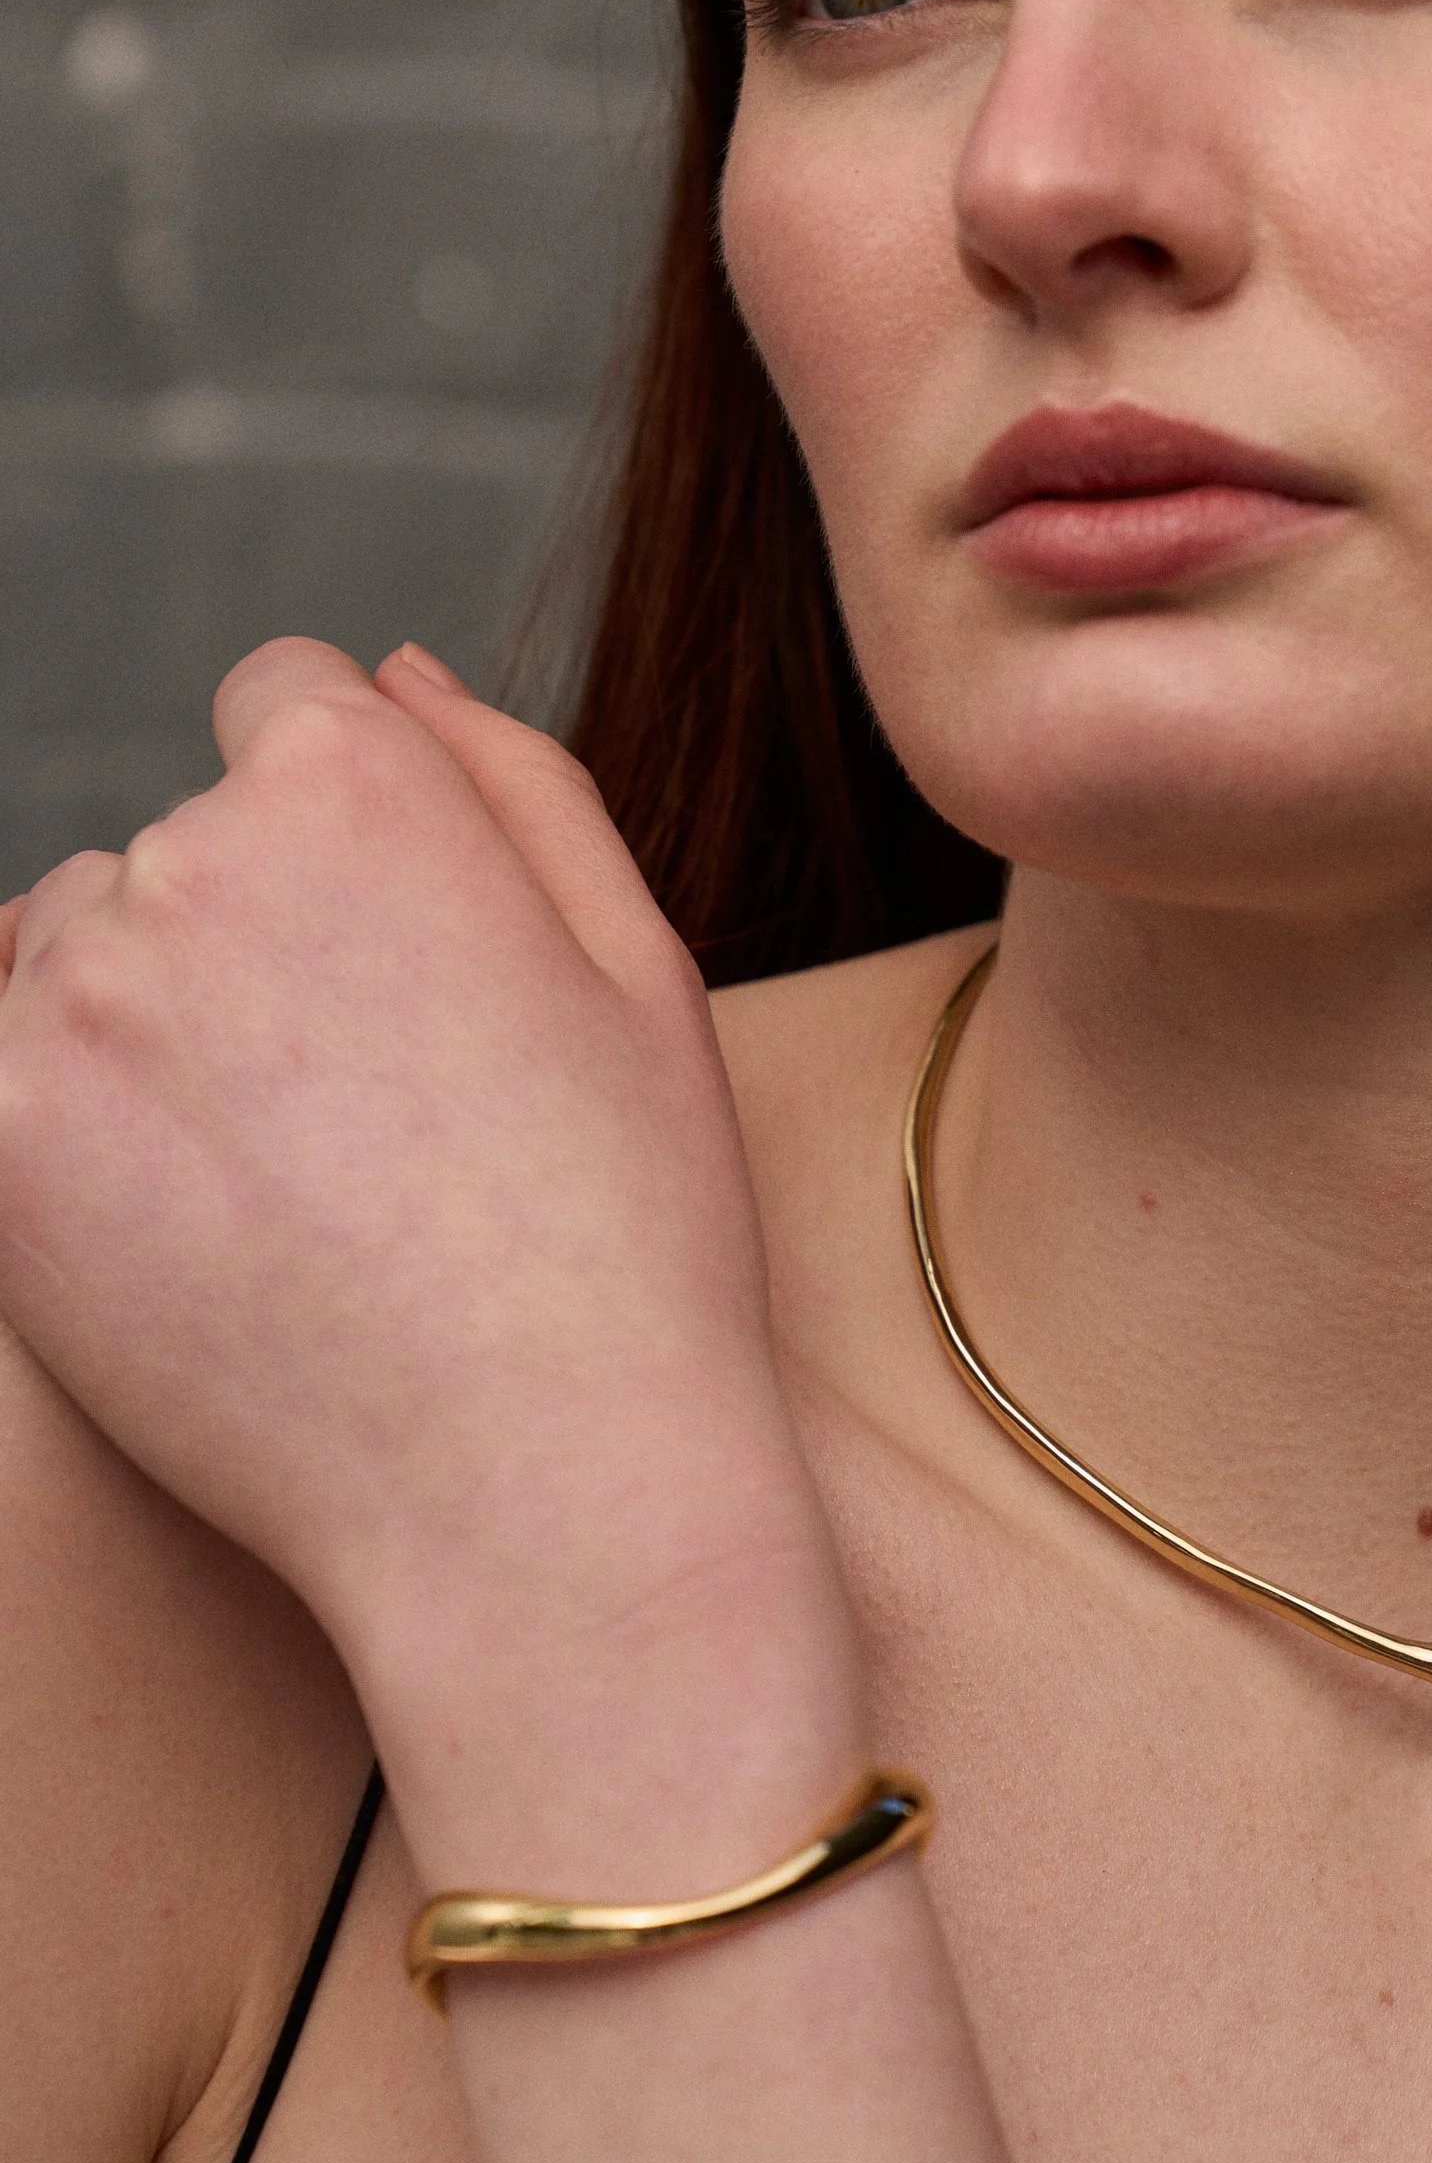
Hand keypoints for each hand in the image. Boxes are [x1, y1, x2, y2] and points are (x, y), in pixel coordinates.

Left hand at [0, 641, 827, 1716]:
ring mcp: (73, 1013)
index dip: (351, 827)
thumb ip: (513, 781)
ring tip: (283, 1189)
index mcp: (362, 787)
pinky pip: (5, 1081)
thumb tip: (393, 668)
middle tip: (367, 1116)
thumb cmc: (627, 1233)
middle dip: (249, 941)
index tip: (396, 966)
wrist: (541, 1494)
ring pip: (71, 959)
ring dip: (143, 1034)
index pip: (280, 702)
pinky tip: (187, 1238)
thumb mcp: (638, 967)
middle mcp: (193, 865)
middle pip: (175, 849)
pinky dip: (70, 1144)